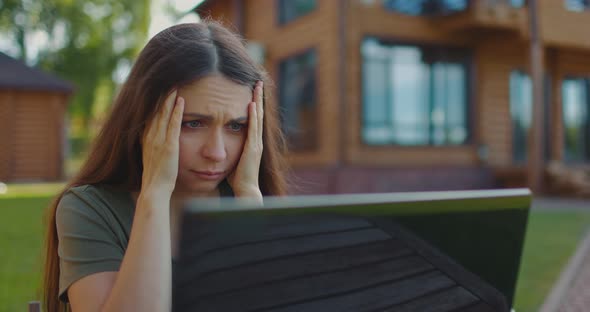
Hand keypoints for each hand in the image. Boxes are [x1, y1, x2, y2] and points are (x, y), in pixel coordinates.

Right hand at [140, 90, 184, 198]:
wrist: (154, 189)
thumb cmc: (157, 176)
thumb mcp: (153, 157)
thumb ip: (154, 145)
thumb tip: (157, 140)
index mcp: (147, 138)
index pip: (151, 115)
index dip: (156, 101)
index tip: (161, 88)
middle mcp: (151, 137)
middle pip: (156, 110)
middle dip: (162, 95)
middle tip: (169, 80)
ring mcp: (159, 141)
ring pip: (163, 114)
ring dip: (169, 99)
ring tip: (175, 84)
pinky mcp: (169, 146)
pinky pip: (173, 125)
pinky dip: (176, 112)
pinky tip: (181, 101)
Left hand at [228, 81, 263, 200]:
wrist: (246, 191)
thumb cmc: (238, 179)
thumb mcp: (233, 160)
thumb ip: (230, 150)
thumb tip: (219, 146)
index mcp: (252, 142)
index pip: (253, 119)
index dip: (253, 105)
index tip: (251, 92)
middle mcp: (257, 140)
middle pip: (258, 114)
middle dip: (258, 97)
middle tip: (258, 82)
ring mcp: (256, 143)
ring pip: (258, 117)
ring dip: (257, 101)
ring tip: (257, 86)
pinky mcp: (253, 148)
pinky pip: (253, 127)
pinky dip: (253, 115)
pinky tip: (251, 104)